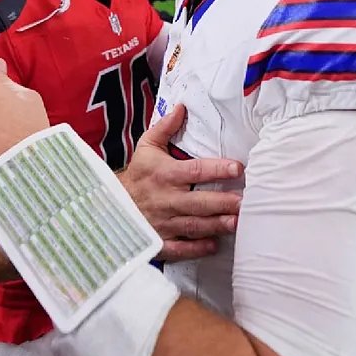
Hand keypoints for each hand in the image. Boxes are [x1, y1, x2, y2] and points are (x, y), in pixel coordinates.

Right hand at [119, 103, 243, 261]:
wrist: (110, 205)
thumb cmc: (137, 174)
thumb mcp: (146, 147)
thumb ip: (165, 127)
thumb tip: (183, 107)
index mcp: (165, 174)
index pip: (195, 171)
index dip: (217, 169)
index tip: (237, 168)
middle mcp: (166, 199)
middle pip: (199, 202)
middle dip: (223, 202)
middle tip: (245, 202)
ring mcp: (163, 223)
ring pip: (194, 226)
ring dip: (216, 225)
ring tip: (237, 223)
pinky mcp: (160, 242)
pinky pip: (180, 248)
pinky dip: (197, 248)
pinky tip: (214, 245)